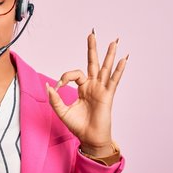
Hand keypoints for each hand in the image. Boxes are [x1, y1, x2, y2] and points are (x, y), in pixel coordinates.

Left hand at [46, 30, 127, 156]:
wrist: (89, 138)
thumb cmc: (78, 126)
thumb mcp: (62, 111)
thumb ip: (55, 99)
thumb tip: (49, 86)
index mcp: (82, 88)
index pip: (74, 74)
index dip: (65, 77)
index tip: (59, 86)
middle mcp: (93, 86)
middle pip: (93, 63)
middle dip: (92, 48)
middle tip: (92, 34)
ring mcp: (101, 89)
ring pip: (105, 68)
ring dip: (109, 54)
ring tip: (114, 41)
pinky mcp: (107, 95)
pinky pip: (113, 80)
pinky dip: (119, 70)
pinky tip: (124, 59)